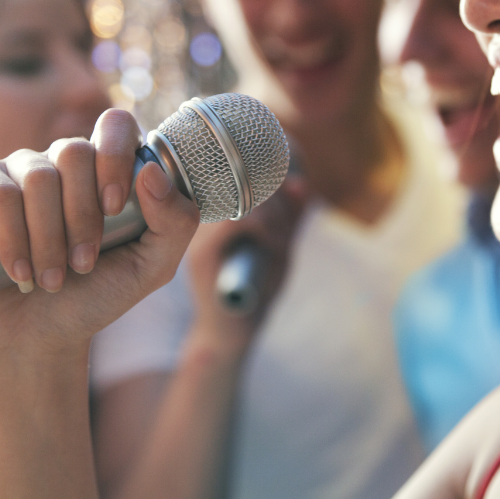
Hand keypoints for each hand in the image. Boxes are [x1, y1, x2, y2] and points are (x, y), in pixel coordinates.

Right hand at [0, 109, 199, 359]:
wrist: (41, 335)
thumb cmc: (99, 293)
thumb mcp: (153, 267)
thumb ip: (175, 222)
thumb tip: (152, 172)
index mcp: (110, 169)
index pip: (116, 125)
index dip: (116, 156)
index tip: (114, 209)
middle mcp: (65, 162)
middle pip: (75, 152)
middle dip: (82, 216)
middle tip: (84, 263)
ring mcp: (21, 170)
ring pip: (38, 177)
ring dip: (49, 238)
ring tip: (53, 279)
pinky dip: (13, 238)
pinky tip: (21, 273)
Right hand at [184, 172, 305, 353]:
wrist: (231, 331)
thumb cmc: (256, 287)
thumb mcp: (281, 245)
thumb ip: (291, 216)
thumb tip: (301, 184)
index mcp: (218, 206)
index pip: (239, 167)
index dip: (273, 167)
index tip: (296, 183)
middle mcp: (203, 214)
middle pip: (245, 177)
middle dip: (279, 195)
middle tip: (288, 222)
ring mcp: (198, 233)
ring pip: (245, 196)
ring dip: (277, 215)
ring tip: (282, 240)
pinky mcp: (202, 254)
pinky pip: (240, 220)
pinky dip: (267, 229)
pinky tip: (275, 246)